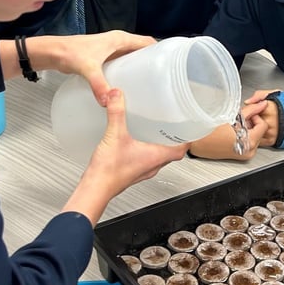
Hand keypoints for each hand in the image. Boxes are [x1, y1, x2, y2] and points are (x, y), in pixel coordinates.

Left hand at [27, 31, 156, 101]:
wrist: (53, 52)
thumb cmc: (69, 52)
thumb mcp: (88, 68)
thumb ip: (99, 85)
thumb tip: (109, 102)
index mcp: (120, 39)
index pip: (147, 42)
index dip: (160, 51)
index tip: (171, 65)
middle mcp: (118, 43)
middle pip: (142, 51)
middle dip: (152, 63)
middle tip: (162, 80)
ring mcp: (111, 51)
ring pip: (132, 58)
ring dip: (140, 68)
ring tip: (150, 85)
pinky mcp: (104, 59)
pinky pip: (123, 64)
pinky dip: (128, 72)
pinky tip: (129, 86)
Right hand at [63, 89, 186, 223]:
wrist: (95, 188)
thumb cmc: (109, 171)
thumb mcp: (114, 135)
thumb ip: (116, 112)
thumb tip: (117, 96)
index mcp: (156, 157)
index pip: (181, 150)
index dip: (187, 139)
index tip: (188, 129)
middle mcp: (152, 166)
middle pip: (172, 153)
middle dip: (173, 139)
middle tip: (172, 126)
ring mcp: (143, 171)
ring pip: (159, 158)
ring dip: (160, 145)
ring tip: (155, 131)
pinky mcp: (132, 172)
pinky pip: (146, 160)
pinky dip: (146, 150)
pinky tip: (135, 142)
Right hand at [189, 100, 269, 159]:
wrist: (197, 143)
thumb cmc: (209, 132)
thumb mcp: (233, 116)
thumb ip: (251, 110)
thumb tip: (262, 105)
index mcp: (249, 143)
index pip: (263, 125)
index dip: (255, 117)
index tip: (246, 114)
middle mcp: (249, 151)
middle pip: (259, 131)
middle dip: (251, 123)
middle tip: (237, 120)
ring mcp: (244, 154)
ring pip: (254, 136)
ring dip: (247, 129)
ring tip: (233, 126)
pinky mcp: (240, 155)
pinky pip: (247, 142)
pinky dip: (243, 135)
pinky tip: (232, 132)